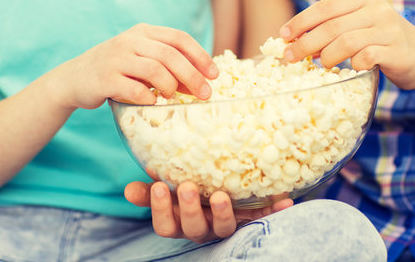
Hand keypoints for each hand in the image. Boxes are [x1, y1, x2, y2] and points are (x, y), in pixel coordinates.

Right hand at [49, 23, 218, 109]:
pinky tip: (151, 103)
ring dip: (170, 86)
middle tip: (205, 94)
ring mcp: (115, 58)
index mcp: (143, 32)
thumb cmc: (117, 71)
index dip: (200, 56)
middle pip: (170, 55)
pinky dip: (148, 98)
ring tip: (173, 97)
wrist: (74, 78)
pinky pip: (133, 89)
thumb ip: (167, 65)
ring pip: (154, 69)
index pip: (179, 38)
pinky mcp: (104, 78)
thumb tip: (201, 82)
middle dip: (192, 76)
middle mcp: (130, 41)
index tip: (214, 75)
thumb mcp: (141, 60)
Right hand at [125, 180, 292, 242]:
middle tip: (189, 188)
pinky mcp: (248, 219)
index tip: (158, 186)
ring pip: (224, 228)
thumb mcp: (167, 191)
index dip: (160, 209)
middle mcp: (202, 227)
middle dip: (190, 209)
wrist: (216, 195)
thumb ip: (150, 192)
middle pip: (194, 228)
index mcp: (180, 221)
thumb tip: (128, 190)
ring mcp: (226, 224)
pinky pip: (261, 218)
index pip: (165, 224)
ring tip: (222, 196)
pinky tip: (285, 200)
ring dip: (225, 214)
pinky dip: (273, 211)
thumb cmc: (186, 193)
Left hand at [279, 0, 414, 89]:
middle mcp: (377, 10)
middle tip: (290, 58)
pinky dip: (353, 65)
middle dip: (305, 43)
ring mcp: (389, 30)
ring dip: (327, 56)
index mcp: (364, 0)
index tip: (283, 35)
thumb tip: (293, 42)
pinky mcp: (398, 52)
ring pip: (346, 42)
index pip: (325, 7)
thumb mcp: (357, 27)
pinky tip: (351, 68)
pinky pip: (366, 58)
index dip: (301, 21)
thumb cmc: (380, 43)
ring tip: (322, 65)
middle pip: (331, 26)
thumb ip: (331, 29)